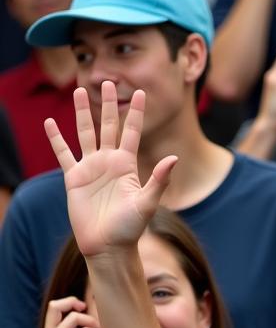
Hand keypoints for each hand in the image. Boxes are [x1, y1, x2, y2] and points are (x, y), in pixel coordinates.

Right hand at [46, 81, 175, 256]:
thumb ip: (159, 179)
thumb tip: (174, 158)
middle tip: (110, 81)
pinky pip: (63, 153)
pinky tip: (50, 123)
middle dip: (109, 104)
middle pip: (108, 126)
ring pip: (85, 133)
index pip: (132, 132)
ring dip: (82, 112)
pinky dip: (56, 138)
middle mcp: (109, 162)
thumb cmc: (130, 228)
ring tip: (78, 90)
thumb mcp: (147, 202)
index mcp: (127, 165)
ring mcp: (91, 168)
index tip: (141, 92)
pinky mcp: (74, 178)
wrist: (108, 246)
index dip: (135, 113)